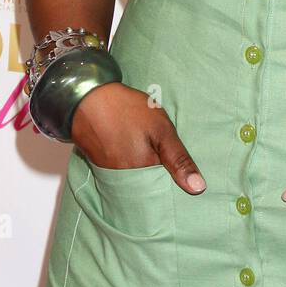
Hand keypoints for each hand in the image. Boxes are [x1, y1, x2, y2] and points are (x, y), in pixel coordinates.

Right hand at [70, 82, 206, 193]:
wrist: (86, 98)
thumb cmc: (127, 110)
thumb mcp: (161, 129)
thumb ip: (179, 159)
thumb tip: (198, 189)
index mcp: (143, 173)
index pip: (166, 188)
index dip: (176, 181)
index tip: (186, 177)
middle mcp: (125, 180)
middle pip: (149, 187)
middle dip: (160, 179)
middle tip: (166, 159)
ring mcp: (110, 173)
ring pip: (135, 180)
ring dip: (144, 171)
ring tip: (150, 154)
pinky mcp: (100, 164)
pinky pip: (121, 172)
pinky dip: (129, 164)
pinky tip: (133, 149)